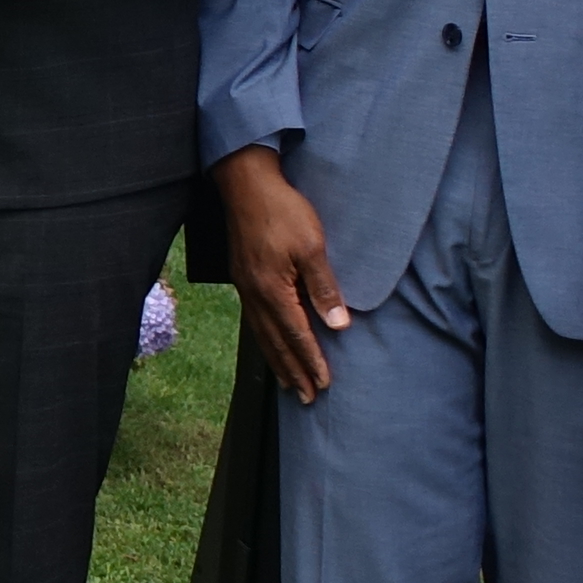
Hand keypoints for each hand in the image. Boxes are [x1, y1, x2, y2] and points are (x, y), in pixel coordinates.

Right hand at [215, 146, 347, 402]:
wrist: (246, 184)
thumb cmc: (282, 211)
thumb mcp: (312, 246)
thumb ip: (324, 287)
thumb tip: (339, 326)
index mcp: (273, 290)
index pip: (297, 335)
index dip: (312, 361)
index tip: (324, 384)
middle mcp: (255, 295)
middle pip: (276, 343)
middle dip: (293, 372)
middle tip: (307, 398)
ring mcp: (246, 288)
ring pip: (262, 335)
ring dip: (277, 362)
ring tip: (288, 383)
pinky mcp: (243, 279)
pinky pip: (254, 321)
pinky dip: (265, 341)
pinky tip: (270, 345)